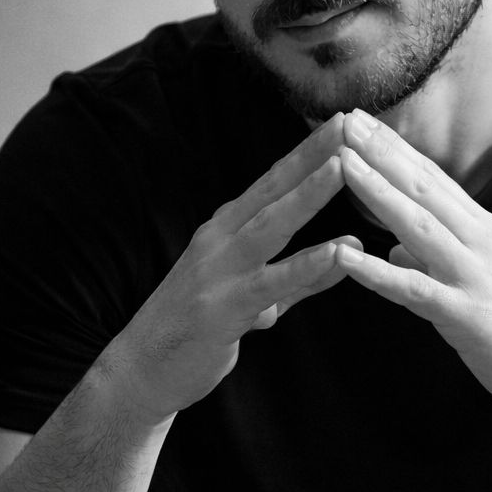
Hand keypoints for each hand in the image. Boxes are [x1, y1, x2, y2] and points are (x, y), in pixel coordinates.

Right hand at [103, 115, 361, 422]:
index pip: (274, 182)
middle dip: (312, 154)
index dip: (308, 151)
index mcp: (227, 229)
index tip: (343, 121)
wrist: (141, 370)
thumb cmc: (200, 329)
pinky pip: (272, 282)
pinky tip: (338, 252)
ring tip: (344, 167)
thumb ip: (304, 274)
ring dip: (308, 194)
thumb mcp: (259, 296)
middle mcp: (220, 239)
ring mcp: (218, 271)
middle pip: (273, 189)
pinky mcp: (222, 307)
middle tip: (349, 122)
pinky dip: (307, 265)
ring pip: (271, 225)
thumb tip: (350, 249)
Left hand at [335, 111, 491, 431]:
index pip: (435, 180)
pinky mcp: (465, 316)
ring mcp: (474, 277)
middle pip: (424, 188)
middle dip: (381, 152)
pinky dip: (375, 271)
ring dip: (376, 190)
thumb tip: (399, 255)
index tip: (365, 121)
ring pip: (417, 224)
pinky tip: (342, 255)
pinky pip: (412, 290)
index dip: (397, 149)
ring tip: (340, 162)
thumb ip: (439, 265)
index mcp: (487, 233)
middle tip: (344, 118)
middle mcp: (482, 243)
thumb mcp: (489, 285)